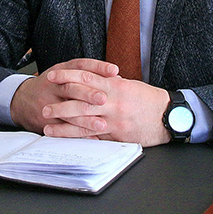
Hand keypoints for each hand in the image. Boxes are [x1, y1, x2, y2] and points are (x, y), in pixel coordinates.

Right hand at [10, 58, 117, 134]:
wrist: (22, 99)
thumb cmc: (51, 85)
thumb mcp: (65, 71)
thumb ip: (88, 72)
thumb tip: (116, 77)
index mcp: (62, 70)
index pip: (81, 65)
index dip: (98, 67)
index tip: (114, 71)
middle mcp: (55, 85)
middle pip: (72, 87)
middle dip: (89, 94)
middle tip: (104, 99)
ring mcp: (49, 103)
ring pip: (67, 111)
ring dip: (85, 119)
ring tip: (101, 124)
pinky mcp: (46, 121)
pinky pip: (62, 129)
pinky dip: (78, 134)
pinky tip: (91, 138)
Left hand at [41, 72, 172, 146]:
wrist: (168, 115)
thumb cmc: (150, 99)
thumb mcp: (130, 85)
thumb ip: (111, 84)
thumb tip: (94, 80)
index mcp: (115, 85)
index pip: (87, 77)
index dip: (68, 76)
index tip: (53, 76)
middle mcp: (112, 101)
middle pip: (80, 100)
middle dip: (60, 103)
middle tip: (44, 104)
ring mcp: (114, 119)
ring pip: (84, 120)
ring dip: (64, 122)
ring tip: (47, 123)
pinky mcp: (117, 134)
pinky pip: (94, 135)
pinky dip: (78, 136)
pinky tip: (67, 137)